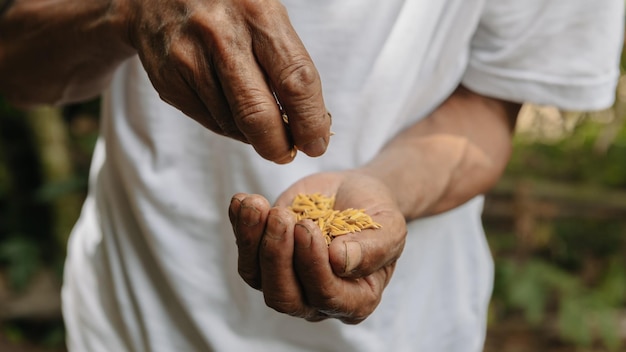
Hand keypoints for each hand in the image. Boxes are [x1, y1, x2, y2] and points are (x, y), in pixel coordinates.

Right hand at [122, 0, 330, 162]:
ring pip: (232, 124)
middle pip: (258, 115)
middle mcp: (222, 36)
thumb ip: (289, 64)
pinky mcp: (168, 80)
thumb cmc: (228, 9)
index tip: (316, 143)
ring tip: (259, 122)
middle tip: (288, 153)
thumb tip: (311, 124)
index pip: (296, 82)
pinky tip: (230, 107)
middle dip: (279, 146)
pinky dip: (227, 125)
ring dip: (252, 135)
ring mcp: (189, 59)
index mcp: (259, 15)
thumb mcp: (265, 16)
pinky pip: (208, 121)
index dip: (310, 121)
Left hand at [228, 172, 406, 322]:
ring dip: (252, 239)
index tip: (308, 226)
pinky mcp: (266, 259)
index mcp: (354, 300)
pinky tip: (243, 201)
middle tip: (282, 216)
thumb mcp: (389, 228)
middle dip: (276, 256)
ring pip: (257, 277)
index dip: (312, 265)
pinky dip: (240, 227)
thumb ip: (372, 249)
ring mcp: (288, 280)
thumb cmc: (377, 216)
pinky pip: (246, 253)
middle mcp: (316, 300)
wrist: (357, 194)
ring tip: (257, 204)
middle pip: (284, 297)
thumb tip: (339, 260)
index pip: (325, 297)